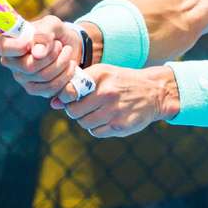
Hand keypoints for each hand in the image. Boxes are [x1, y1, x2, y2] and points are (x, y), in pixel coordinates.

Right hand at [0, 15, 82, 98]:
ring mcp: (22, 79)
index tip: (33, 41)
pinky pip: (52, 88)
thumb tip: (37, 54)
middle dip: (52, 54)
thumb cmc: (54, 32)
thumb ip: (44, 33)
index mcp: (9, 43)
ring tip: (67, 52)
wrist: (69, 46)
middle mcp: (12, 63)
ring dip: (62, 62)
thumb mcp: (51, 24)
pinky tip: (70, 65)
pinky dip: (66, 75)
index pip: (3, 48)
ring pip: (44, 77)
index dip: (19, 46)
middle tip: (59, 45)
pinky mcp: (36, 90)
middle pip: (29, 66)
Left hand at [56, 64, 179, 137]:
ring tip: (97, 112)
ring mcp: (114, 110)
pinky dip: (97, 128)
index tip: (70, 98)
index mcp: (100, 75)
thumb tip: (53, 104)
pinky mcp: (120, 126)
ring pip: (84, 123)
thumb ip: (78, 86)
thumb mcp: (102, 75)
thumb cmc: (122, 82)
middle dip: (75, 111)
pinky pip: (96, 132)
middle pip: (74, 111)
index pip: (69, 91)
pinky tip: (106, 118)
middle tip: (83, 107)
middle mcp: (107, 92)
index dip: (65, 98)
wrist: (154, 92)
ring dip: (86, 120)